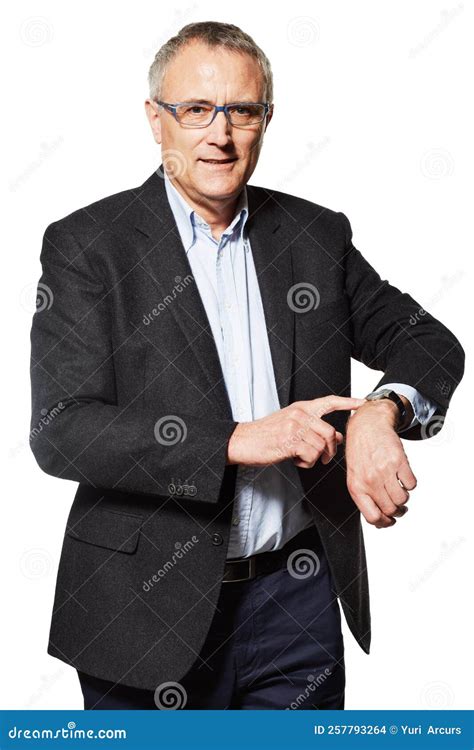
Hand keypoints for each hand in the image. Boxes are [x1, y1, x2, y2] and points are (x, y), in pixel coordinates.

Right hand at [226, 396, 365, 467]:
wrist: (243, 440)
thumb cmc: (266, 435)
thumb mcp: (290, 426)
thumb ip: (312, 428)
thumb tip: (337, 436)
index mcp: (300, 408)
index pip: (328, 401)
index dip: (347, 402)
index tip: (361, 403)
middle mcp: (299, 414)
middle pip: (330, 432)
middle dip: (331, 449)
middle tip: (324, 458)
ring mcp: (294, 427)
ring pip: (321, 446)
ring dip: (315, 458)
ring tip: (301, 457)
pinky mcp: (290, 441)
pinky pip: (311, 455)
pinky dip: (305, 462)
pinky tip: (294, 459)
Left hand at [345, 399, 416, 528]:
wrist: (367, 426)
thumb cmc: (360, 452)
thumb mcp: (355, 476)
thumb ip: (365, 498)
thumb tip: (380, 521)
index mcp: (356, 487)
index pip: (373, 517)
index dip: (385, 523)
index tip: (390, 520)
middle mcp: (369, 480)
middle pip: (391, 510)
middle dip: (398, 511)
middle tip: (399, 506)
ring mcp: (384, 470)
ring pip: (403, 499)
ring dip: (404, 498)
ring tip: (399, 489)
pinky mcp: (398, 461)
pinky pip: (411, 484)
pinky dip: (410, 484)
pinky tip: (402, 476)